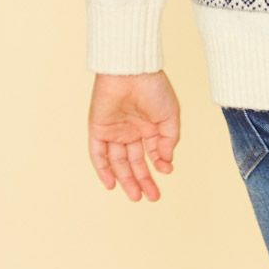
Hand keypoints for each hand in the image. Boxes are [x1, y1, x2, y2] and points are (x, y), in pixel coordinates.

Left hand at [87, 69, 180, 200]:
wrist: (132, 71)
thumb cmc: (154, 87)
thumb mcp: (170, 115)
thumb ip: (169, 140)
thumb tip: (165, 162)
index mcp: (149, 126)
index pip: (152, 152)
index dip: (159, 164)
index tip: (167, 171)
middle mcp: (131, 130)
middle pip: (135, 161)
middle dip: (143, 180)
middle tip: (152, 197)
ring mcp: (114, 130)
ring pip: (118, 162)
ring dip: (126, 180)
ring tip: (136, 196)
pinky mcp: (98, 129)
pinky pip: (98, 154)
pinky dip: (103, 170)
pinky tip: (111, 184)